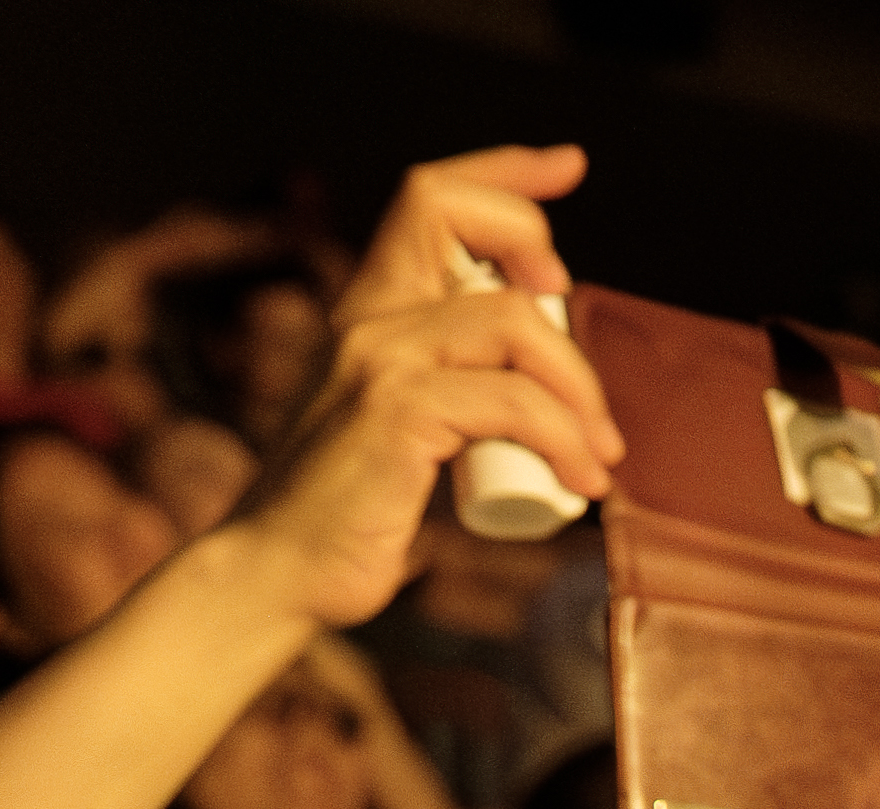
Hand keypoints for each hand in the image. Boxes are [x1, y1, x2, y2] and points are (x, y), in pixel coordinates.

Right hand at [223, 151, 615, 635]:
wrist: (281, 571)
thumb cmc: (352, 509)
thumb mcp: (407, 424)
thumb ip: (451, 382)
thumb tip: (539, 380)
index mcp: (372, 308)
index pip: (431, 196)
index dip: (506, 170)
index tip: (568, 166)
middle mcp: (368, 316)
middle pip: (456, 215)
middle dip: (542, 260)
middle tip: (581, 357)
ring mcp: (376, 360)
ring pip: (508, 321)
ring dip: (578, 388)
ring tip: (598, 454)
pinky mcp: (394, 415)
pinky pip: (510, 400)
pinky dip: (564, 438)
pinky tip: (581, 480)